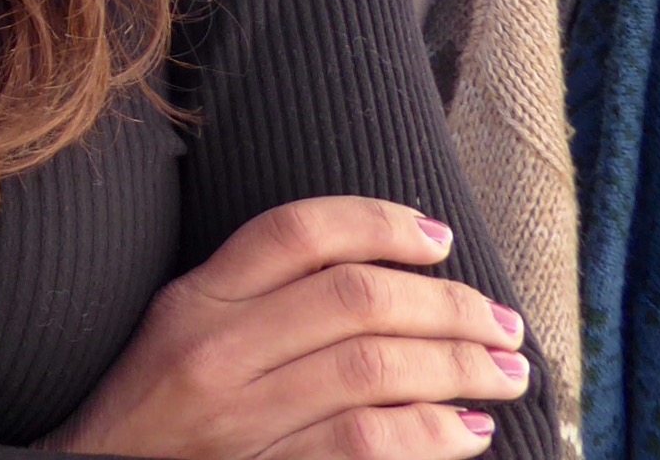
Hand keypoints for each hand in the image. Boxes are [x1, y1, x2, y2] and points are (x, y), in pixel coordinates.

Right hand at [40, 197, 528, 458]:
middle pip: (355, 299)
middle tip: (502, 321)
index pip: (298, 231)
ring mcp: (239, 421)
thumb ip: (252, 295)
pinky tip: (469, 431)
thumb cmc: (153, 412)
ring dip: (459, 367)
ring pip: (374, 371)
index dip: (380, 223)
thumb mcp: (177, 331)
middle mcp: (214, 350)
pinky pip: (367, 445)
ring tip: (506, 372)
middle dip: (449, 305)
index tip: (439, 239)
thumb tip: (376, 269)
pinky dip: (432, 435)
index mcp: (193, 300)